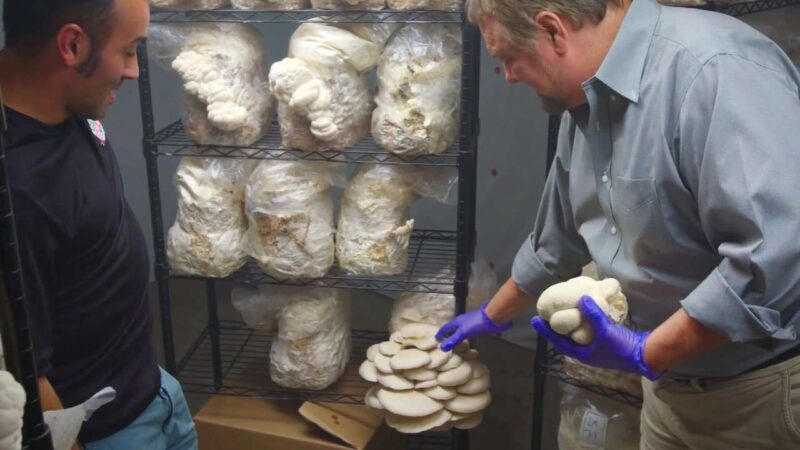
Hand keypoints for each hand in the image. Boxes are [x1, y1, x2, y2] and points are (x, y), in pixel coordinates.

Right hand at [436, 302, 512, 350]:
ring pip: (460, 332)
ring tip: (453, 345)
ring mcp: (470, 325)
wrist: (493, 318)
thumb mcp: (463, 332)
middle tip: (443, 344)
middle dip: (447, 335)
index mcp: (456, 321)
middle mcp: (462, 322)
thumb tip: (441, 348)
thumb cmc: (476, 323)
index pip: (445, 328)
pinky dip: (464, 339)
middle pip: (452, 329)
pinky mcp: (477, 328)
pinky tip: (466, 343)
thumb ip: (454, 340)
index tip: (435, 339)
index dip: (440, 333)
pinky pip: (467, 334)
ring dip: (456, 337)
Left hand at [531, 296, 662, 379]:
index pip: (558, 341)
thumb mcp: (605, 331)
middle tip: (546, 313)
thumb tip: (581, 299)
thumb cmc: (620, 348)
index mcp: (581, 354)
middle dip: (556, 326)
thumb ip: (593, 315)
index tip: (535, 320)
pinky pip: (588, 331)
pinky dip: (583, 322)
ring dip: (569, 324)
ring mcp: (595, 347)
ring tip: (561, 310)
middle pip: (565, 338)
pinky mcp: (604, 342)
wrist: (643, 355)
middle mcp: (586, 352)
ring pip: (576, 334)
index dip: (546, 331)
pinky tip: (582, 312)